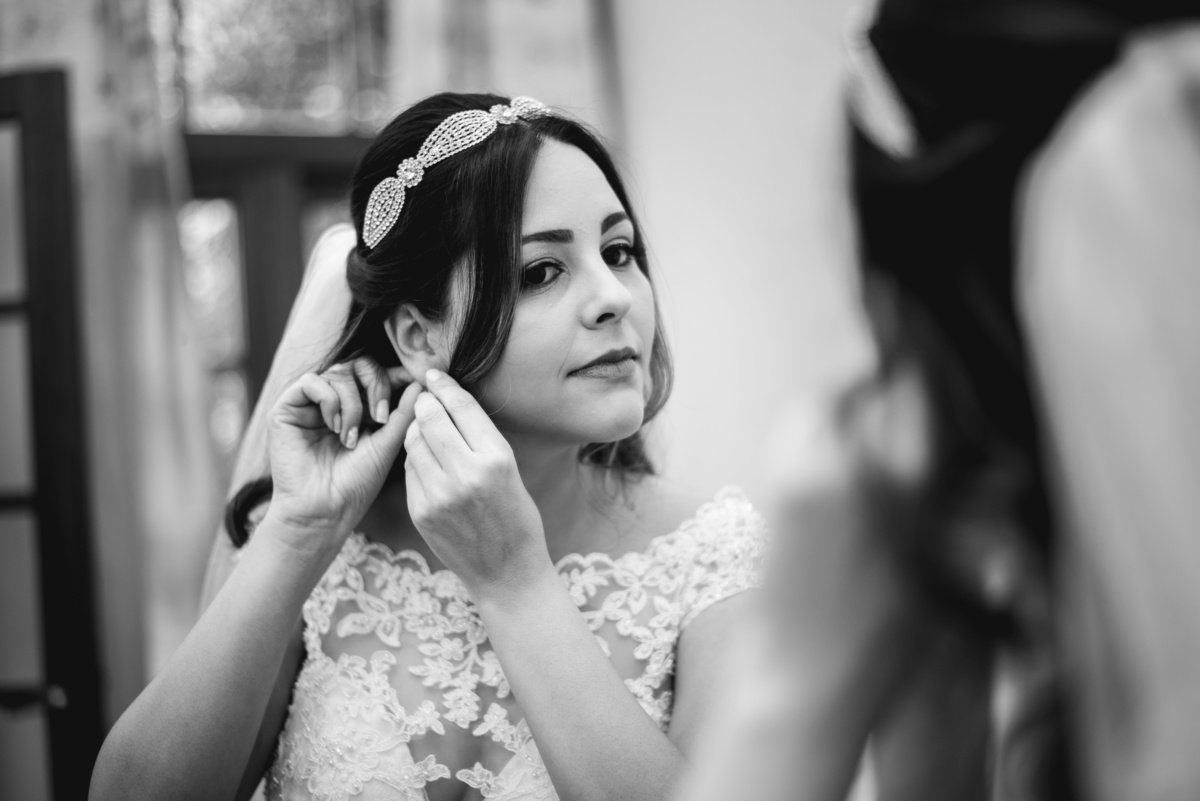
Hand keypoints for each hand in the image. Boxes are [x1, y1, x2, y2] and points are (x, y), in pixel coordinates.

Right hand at [265, 357, 421, 547]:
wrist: (324, 511)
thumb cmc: (356, 484)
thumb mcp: (388, 444)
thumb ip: (404, 413)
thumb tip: (422, 383)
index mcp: (359, 408)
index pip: (377, 375)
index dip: (396, 374)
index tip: (415, 381)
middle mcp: (335, 402)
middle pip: (360, 364)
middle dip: (377, 385)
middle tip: (381, 416)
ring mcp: (310, 405)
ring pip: (338, 372)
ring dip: (352, 403)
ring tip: (351, 436)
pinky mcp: (286, 408)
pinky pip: (311, 382)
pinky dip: (330, 401)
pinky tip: (333, 428)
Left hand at [403, 369, 549, 595]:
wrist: (507, 573)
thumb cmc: (516, 518)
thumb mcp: (511, 471)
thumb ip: (480, 439)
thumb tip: (448, 403)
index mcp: (496, 459)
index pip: (462, 407)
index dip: (445, 385)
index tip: (434, 374)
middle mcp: (466, 474)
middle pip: (430, 418)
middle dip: (425, 402)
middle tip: (425, 396)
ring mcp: (439, 494)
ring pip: (413, 441)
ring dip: (417, 429)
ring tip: (426, 430)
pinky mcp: (420, 511)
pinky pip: (410, 470)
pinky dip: (415, 459)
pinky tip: (427, 463)